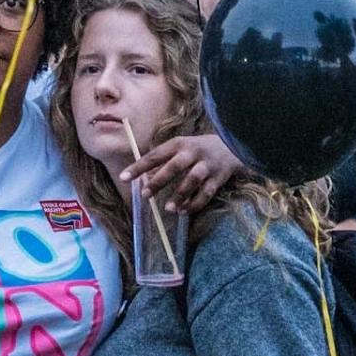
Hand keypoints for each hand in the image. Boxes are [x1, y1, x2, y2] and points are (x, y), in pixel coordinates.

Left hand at [122, 134, 239, 213]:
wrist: (232, 146)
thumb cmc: (197, 149)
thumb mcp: (179, 148)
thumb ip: (163, 161)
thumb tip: (143, 178)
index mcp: (178, 144)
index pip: (155, 155)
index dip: (139, 166)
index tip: (123, 177)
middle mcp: (192, 153)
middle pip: (174, 166)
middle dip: (158, 181)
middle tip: (145, 195)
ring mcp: (207, 165)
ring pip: (192, 180)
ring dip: (180, 195)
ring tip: (168, 209)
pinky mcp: (218, 178)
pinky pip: (206, 193)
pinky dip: (195, 203)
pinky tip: (184, 211)